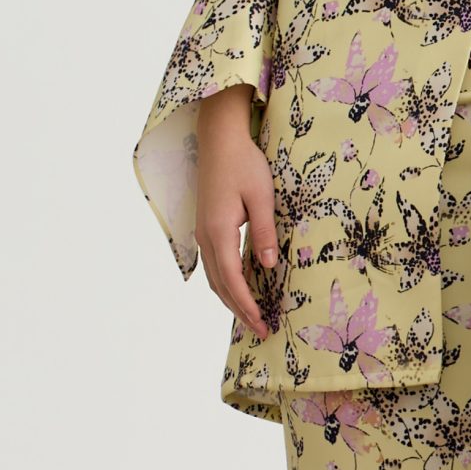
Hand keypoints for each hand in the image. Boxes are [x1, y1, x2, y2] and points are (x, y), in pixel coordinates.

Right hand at [195, 84, 277, 338]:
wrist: (219, 139)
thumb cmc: (244, 164)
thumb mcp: (262, 197)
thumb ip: (264, 232)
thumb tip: (268, 267)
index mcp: (219, 231)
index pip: (232, 280)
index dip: (247, 306)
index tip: (262, 324)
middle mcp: (206, 236)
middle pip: (219, 285)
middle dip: (239, 310)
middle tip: (260, 330)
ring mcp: (203, 232)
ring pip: (214, 277)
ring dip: (230, 299)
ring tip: (250, 316)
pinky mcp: (207, 226)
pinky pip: (214, 264)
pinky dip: (226, 282)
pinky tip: (240, 287)